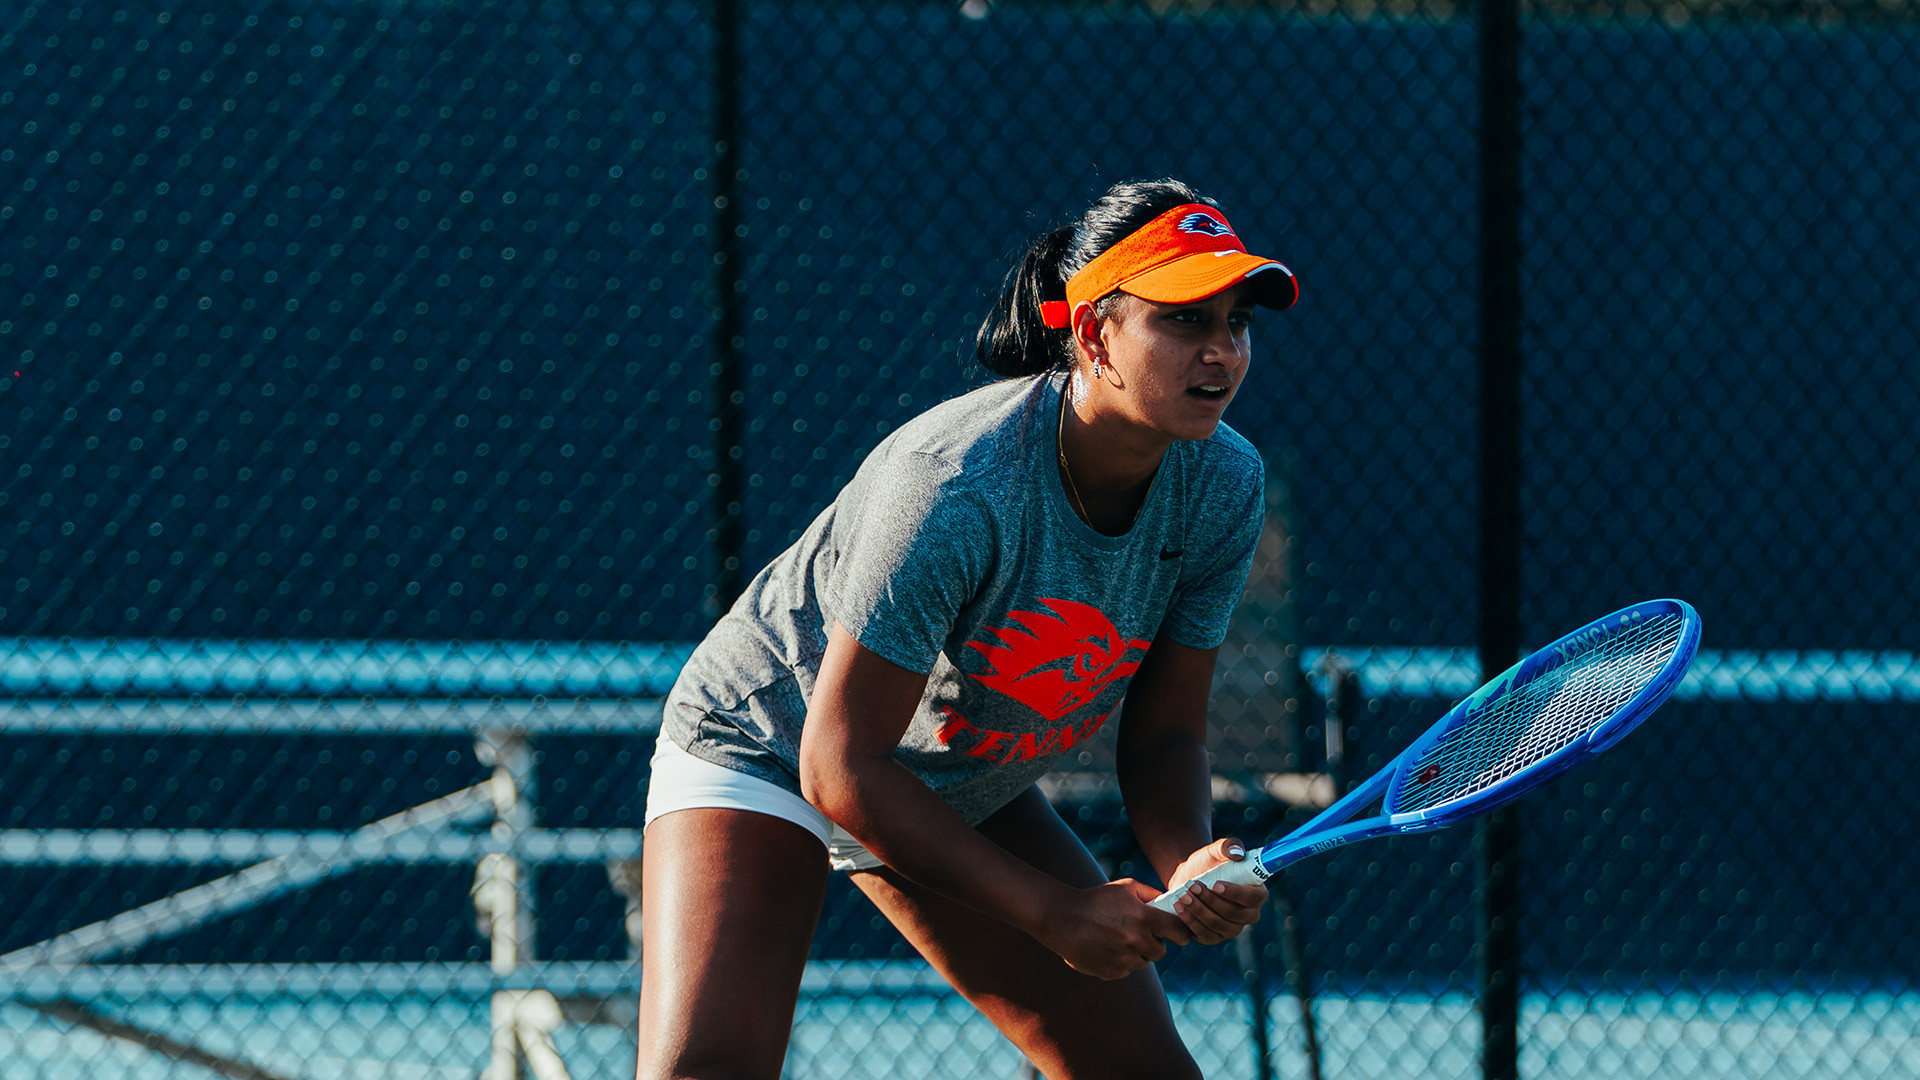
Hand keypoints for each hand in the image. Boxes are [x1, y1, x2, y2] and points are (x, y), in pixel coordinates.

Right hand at [1035, 879, 1191, 980]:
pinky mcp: (1111, 972)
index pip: (1178, 932)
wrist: (1061, 918)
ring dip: (1137, 953)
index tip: (1179, 935)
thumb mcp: (1125, 887)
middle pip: (1161, 951)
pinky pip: (1126, 970)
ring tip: (1118, 939)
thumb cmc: (1096, 899)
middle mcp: (1136, 940)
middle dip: (1154, 943)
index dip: (1181, 933)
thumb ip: (1151, 894)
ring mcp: (1124, 959)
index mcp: (1144, 917)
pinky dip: (1121, 962)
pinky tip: (1106, 947)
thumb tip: (1170, 903)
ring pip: (1143, 962)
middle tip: (1140, 934)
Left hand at [1163, 838, 1267, 944]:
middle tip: (1193, 886)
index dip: (1235, 893)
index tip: (1215, 885)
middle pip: (1234, 914)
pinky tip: (1179, 908)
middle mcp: (1249, 915)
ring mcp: (1232, 929)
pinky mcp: (1214, 937)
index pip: (1253, 898)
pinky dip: (1191, 922)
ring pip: (1218, 925)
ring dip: (1199, 910)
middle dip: (1211, 901)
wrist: (1189, 876)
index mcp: (1257, 894)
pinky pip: (1205, 935)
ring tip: (1183, 895)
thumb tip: (1238, 853)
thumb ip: (1229, 846)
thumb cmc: (1209, 862)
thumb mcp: (1216, 850)